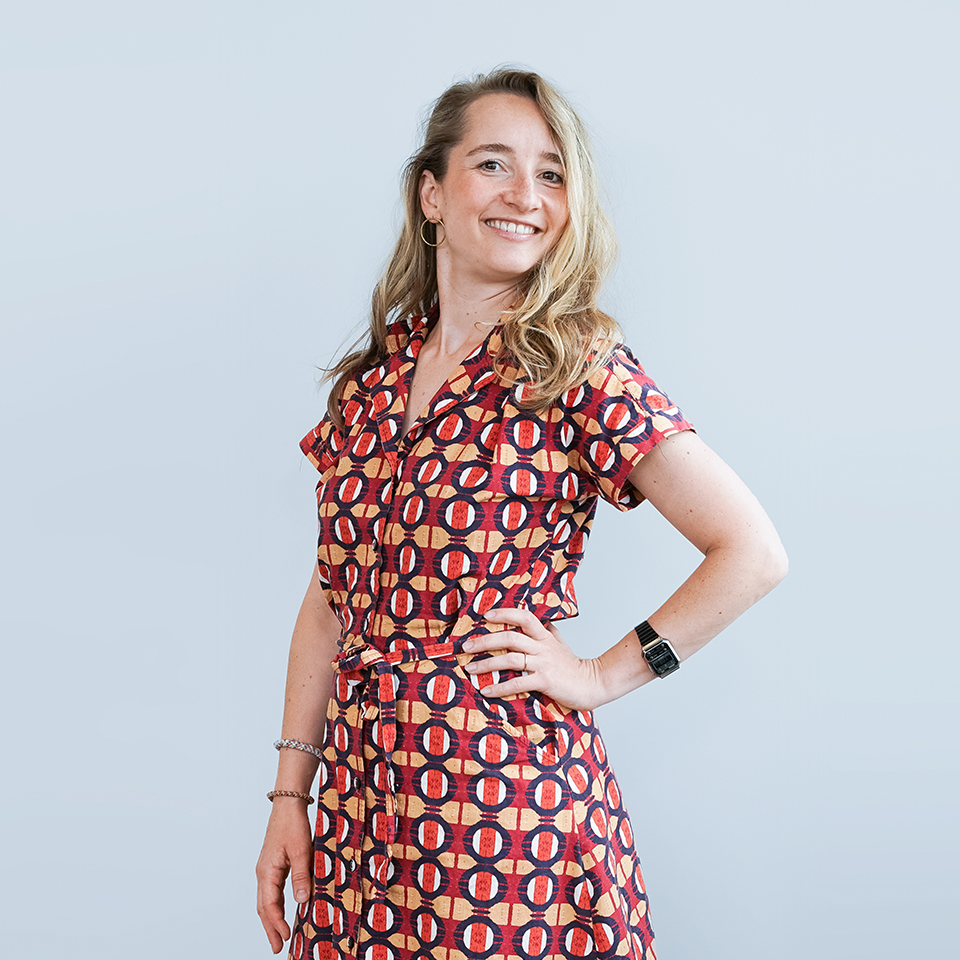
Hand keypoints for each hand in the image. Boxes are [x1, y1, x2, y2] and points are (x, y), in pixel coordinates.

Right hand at [255, 800, 313, 953]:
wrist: (288, 804)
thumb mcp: (302, 850)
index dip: (276, 923)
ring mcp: (267, 869)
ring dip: (272, 918)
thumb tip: (301, 901)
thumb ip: (301, 876)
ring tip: (279, 934)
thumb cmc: (293, 824)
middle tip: (277, 946)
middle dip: (270, 927)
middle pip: (264, 907)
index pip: (269, 905)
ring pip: (266, 899)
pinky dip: (276, 904)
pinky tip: (284, 909)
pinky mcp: (274, 864)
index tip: (285, 937)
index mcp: (267, 871)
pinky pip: (272, 890)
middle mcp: (264, 873)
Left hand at [463, 608, 608, 711]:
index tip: (485, 616)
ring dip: (487, 663)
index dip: (504, 613)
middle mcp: (542, 647)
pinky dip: (500, 687)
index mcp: (545, 636)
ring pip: (510, 658)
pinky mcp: (545, 682)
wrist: (593, 684)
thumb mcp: (561, 644)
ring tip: (470, 668)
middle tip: (466, 646)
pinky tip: (487, 691)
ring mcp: (543, 664)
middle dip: (485, 640)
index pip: (523, 617)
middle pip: (509, 637)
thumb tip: (544, 622)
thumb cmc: (574, 666)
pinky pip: (518, 683)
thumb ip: (550, 633)